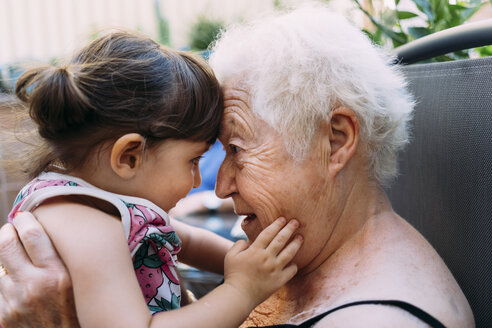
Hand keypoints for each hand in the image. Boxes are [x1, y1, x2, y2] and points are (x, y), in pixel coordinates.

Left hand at [0, 212, 79, 327]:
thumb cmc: (77, 315)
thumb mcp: (78, 285)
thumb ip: (62, 263)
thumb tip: (46, 237)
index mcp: (57, 274)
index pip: (33, 235)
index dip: (25, 220)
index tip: (24, 216)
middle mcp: (34, 285)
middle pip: (6, 245)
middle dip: (6, 232)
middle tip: (11, 229)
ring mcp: (15, 301)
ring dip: (5, 261)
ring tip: (16, 260)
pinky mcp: (4, 315)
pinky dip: (5, 284)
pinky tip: (15, 285)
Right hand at [223, 217, 302, 307]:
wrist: (238, 296)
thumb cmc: (233, 275)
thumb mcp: (230, 256)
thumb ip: (239, 244)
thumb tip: (248, 241)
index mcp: (255, 250)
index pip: (268, 233)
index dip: (276, 225)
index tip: (282, 218)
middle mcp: (267, 258)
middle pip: (281, 240)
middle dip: (289, 229)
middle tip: (296, 222)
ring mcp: (274, 269)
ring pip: (289, 253)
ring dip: (295, 244)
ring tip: (300, 238)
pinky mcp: (279, 281)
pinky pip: (291, 271)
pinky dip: (294, 266)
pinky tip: (294, 262)